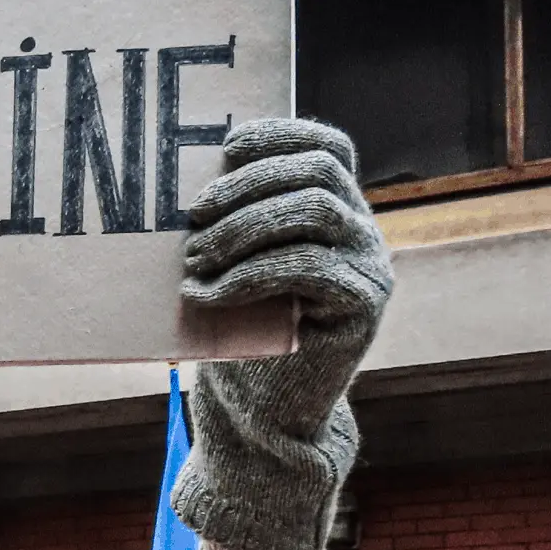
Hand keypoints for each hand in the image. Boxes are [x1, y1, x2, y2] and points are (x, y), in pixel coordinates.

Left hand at [172, 119, 392, 549]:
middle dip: (248, 185)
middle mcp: (362, 231)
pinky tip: (206, 295)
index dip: (278, 135)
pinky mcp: (363, 306)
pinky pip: (310, 266)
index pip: (326, 146)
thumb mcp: (229, 265)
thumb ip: (228, 220)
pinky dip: (249, 274)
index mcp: (334, 210)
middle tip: (193, 218)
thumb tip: (180, 176)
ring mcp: (370, 266)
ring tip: (194, 259)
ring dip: (244, 227)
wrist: (259, 414)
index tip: (224, 149)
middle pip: (318, 171)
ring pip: (316, 210)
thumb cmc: (234, 332)